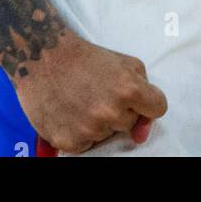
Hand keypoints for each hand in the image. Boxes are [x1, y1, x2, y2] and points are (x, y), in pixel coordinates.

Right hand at [14, 29, 167, 153]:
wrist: (43, 56)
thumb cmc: (84, 57)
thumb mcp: (123, 62)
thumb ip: (144, 91)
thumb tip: (141, 134)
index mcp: (128, 89)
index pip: (158, 108)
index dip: (147, 103)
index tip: (135, 98)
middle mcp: (111, 112)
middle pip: (130, 123)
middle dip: (120, 110)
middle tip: (99, 92)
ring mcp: (90, 129)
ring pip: (107, 135)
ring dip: (99, 122)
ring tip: (82, 99)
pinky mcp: (69, 142)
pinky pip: (86, 145)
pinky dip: (80, 132)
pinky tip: (70, 112)